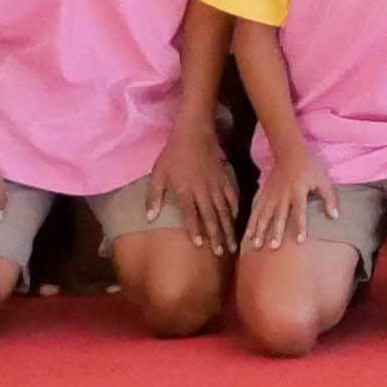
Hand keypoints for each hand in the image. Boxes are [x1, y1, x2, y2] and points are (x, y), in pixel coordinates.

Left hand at [143, 118, 244, 254]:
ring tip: (232, 245)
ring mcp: (216, 186)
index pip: (191, 214)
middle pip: (211, 216)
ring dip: (228, 229)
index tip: (200, 246)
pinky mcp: (224, 180)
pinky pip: (232, 198)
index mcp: (185, 190)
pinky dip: (235, 211)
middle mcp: (202, 190)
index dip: (195, 230)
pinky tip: (236, 222)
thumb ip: (154, 196)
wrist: (194, 132)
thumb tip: (150, 218)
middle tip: (221, 253)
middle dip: (216, 236)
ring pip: (223, 211)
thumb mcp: (157, 173)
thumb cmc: (173, 154)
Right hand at [243, 146, 338, 251]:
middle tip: (273, 247)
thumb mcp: (323, 180)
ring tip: (257, 245)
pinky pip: (256, 210)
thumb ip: (329, 198)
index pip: (299, 212)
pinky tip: (248, 235)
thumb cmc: (309, 167)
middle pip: (278, 216)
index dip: (300, 226)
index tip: (300, 241)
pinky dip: (251, 222)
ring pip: (264, 215)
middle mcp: (283, 195)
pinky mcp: (263, 194)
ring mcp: (271, 195)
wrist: (289, 152)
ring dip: (260, 231)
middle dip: (275, 232)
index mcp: (298, 192)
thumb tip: (335, 216)